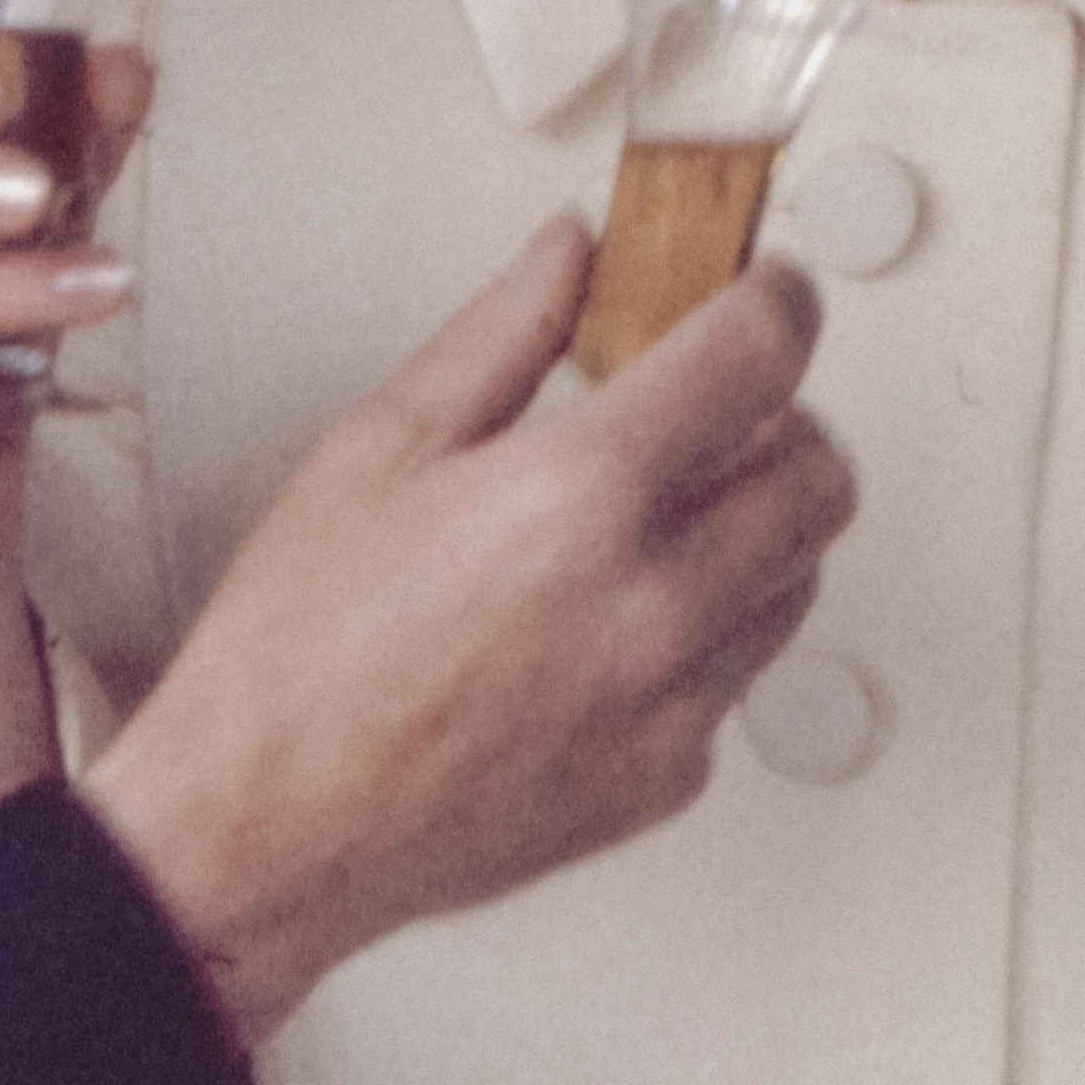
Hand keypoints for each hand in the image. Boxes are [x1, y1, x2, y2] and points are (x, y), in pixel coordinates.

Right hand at [81, 216, 852, 1041]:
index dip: (780, 301)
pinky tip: (622, 616)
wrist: (263, 829)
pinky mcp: (665, 780)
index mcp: (581, 494)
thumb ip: (502, 331)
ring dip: (763, 525)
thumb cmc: (296, 655)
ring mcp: (670, 702)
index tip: (771, 290)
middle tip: (729, 402)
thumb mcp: (381, 444)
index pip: (759, 358)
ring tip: (670, 508)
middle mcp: (652, 602)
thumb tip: (570, 255)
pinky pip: (737, 680)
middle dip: (791, 417)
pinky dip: (708, 632)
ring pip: (798, 581)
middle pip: (821, 477)